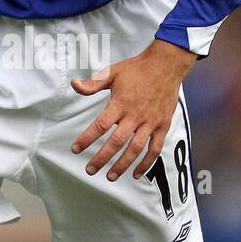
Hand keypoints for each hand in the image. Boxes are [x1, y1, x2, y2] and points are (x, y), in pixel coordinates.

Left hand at [70, 39, 194, 180]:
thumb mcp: (112, 72)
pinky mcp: (162, 126)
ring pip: (135, 150)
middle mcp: (135, 115)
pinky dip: (146, 163)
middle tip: (90, 169)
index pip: (100, 125)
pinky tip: (136, 174)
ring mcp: (150, 122)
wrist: (166, 65)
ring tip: (110, 176)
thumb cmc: (137, 69)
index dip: (86, 139)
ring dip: (122, 165)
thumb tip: (74, 84)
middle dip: (101, 158)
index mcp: (120, 103)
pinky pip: (154, 149)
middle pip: (116, 142)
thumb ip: (93, 83)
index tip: (76, 149)